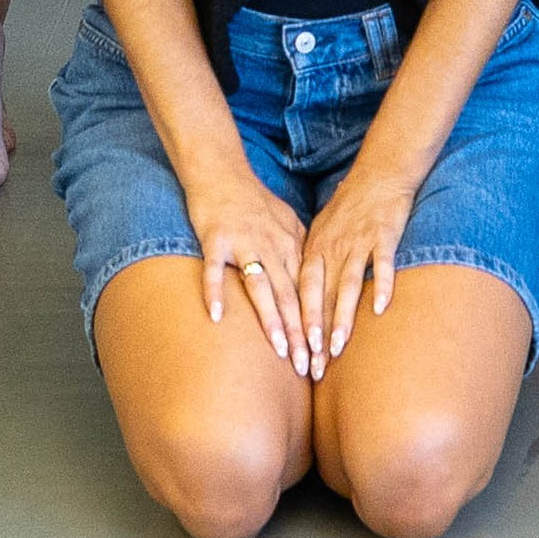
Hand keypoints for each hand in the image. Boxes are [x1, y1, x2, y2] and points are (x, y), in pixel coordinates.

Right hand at [179, 157, 322, 378]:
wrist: (221, 170)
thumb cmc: (252, 200)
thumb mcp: (285, 221)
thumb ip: (298, 249)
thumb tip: (311, 279)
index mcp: (290, 245)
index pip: (308, 292)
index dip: (316, 324)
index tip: (324, 355)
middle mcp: (271, 246)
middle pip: (290, 296)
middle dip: (300, 333)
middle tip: (307, 366)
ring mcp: (243, 243)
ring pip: (261, 287)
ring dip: (271, 320)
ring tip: (279, 350)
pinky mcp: (215, 239)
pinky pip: (215, 270)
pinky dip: (215, 291)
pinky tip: (217, 316)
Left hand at [298, 144, 429, 349]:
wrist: (380, 173)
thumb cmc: (351, 207)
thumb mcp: (322, 231)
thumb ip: (314, 263)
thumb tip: (301, 297)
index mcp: (315, 249)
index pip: (302, 292)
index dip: (298, 324)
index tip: (296, 354)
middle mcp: (333, 248)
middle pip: (321, 295)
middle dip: (315, 333)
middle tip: (312, 364)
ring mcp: (358, 242)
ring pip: (346, 285)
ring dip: (341, 318)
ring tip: (337, 347)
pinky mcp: (384, 235)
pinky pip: (382, 264)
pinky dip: (381, 285)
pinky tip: (381, 308)